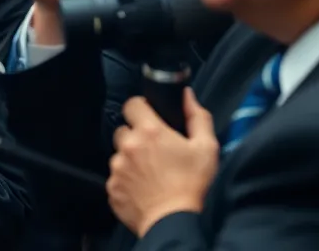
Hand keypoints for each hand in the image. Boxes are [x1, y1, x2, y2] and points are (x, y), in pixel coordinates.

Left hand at [107, 89, 218, 236]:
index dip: (141, 109)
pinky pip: (116, 177)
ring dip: (130, 159)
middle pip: (123, 130)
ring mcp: (117, 167)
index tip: (150, 120)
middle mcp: (128, 145)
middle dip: (135, 136)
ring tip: (150, 173)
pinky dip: (126, 180)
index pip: (132, 104)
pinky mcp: (112, 187)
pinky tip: (143, 188)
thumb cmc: (192, 184)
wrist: (174, 222)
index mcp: (149, 131)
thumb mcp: (206, 148)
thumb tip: (186, 95)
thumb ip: (197, 117)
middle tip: (153, 151)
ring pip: (119, 154)